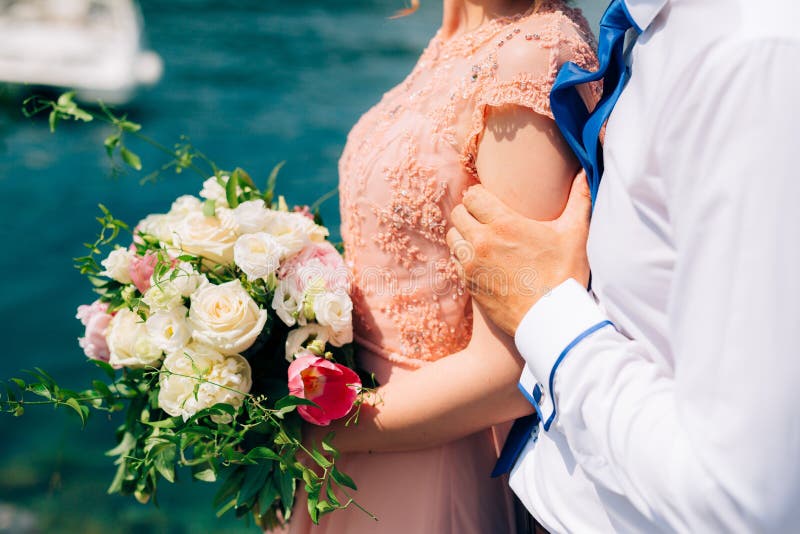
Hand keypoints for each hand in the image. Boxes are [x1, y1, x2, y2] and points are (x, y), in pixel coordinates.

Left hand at [446, 172, 591, 335]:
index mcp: (503, 224)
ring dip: (463, 234)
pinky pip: (455, 261)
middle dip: (470, 212)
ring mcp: (471, 265)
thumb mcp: (575, 235)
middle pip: (458, 213)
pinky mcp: (468, 284)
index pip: (472, 195)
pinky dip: (464, 257)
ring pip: (452, 237)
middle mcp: (481, 242)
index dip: (480, 195)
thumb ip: (579, 199)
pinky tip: (481, 260)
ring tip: (481, 237)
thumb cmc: (565, 276)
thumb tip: (585, 172)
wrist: (551, 321)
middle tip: (485, 218)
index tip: (490, 200)